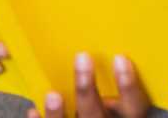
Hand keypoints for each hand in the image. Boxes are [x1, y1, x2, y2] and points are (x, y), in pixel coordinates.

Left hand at [27, 52, 149, 117]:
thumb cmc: (107, 113)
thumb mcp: (123, 109)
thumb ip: (119, 94)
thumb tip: (105, 55)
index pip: (134, 108)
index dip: (128, 85)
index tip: (120, 58)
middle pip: (96, 115)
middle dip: (86, 89)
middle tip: (81, 58)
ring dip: (59, 113)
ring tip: (52, 94)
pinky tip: (33, 109)